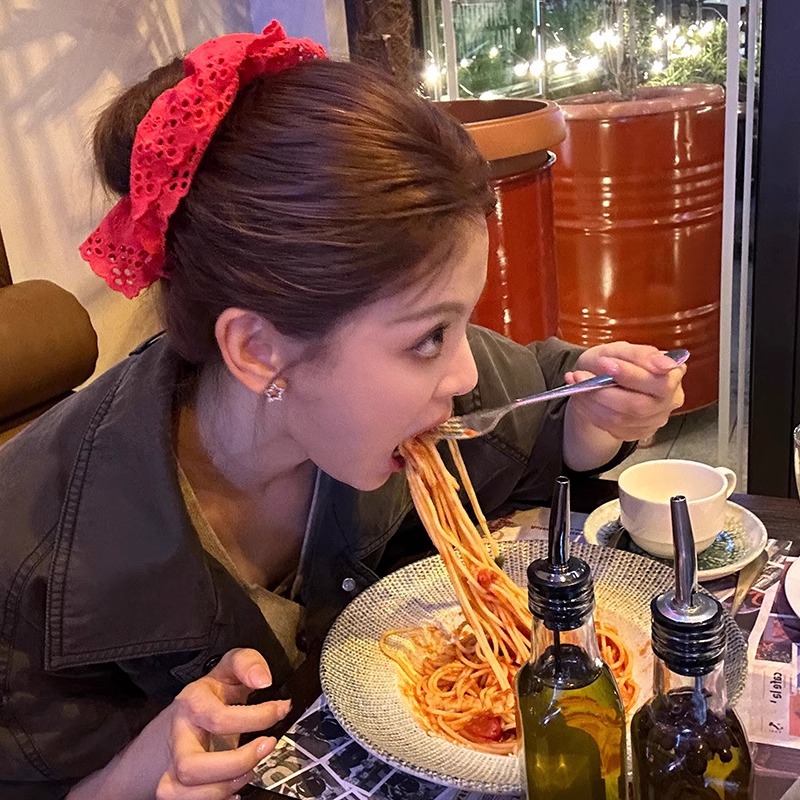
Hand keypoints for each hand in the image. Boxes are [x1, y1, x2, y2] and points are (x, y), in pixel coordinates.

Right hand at [155, 648, 289, 799]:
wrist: (182, 717)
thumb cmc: (212, 695)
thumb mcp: (229, 669)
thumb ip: (247, 663)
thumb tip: (263, 678)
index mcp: (192, 703)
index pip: (219, 718)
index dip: (256, 717)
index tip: (280, 710)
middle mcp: (178, 736)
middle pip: (190, 767)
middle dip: (235, 763)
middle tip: (265, 747)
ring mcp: (172, 763)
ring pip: (182, 792)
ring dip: (223, 787)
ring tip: (250, 769)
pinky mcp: (175, 784)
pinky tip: (233, 790)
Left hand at [566, 341, 685, 441]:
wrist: (598, 379)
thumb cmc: (614, 360)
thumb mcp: (621, 349)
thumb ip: (642, 355)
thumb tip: (667, 364)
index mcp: (673, 375)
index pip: (659, 382)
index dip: (631, 375)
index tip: (605, 363)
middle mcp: (668, 401)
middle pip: (638, 406)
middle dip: (604, 391)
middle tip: (581, 375)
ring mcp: (653, 420)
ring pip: (621, 418)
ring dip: (593, 401)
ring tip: (577, 381)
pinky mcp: (636, 433)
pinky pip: (611, 427)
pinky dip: (591, 411)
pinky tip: (584, 396)